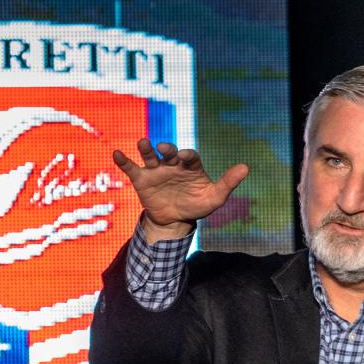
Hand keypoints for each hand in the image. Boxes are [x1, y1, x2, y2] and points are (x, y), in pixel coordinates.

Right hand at [112, 139, 248, 241]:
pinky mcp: (142, 180)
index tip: (185, 157)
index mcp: (191, 166)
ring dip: (146, 148)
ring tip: (142, 142)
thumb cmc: (196, 205)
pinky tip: (116, 154)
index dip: (188, 155)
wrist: (175, 220)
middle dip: (167, 149)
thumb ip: (227, 182)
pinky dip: (124, 161)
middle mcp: (172, 164)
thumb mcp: (214, 197)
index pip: (190, 156)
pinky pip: (132, 168)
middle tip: (165, 147)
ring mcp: (156, 170)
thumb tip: (246, 167)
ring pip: (150, 156)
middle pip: (170, 152)